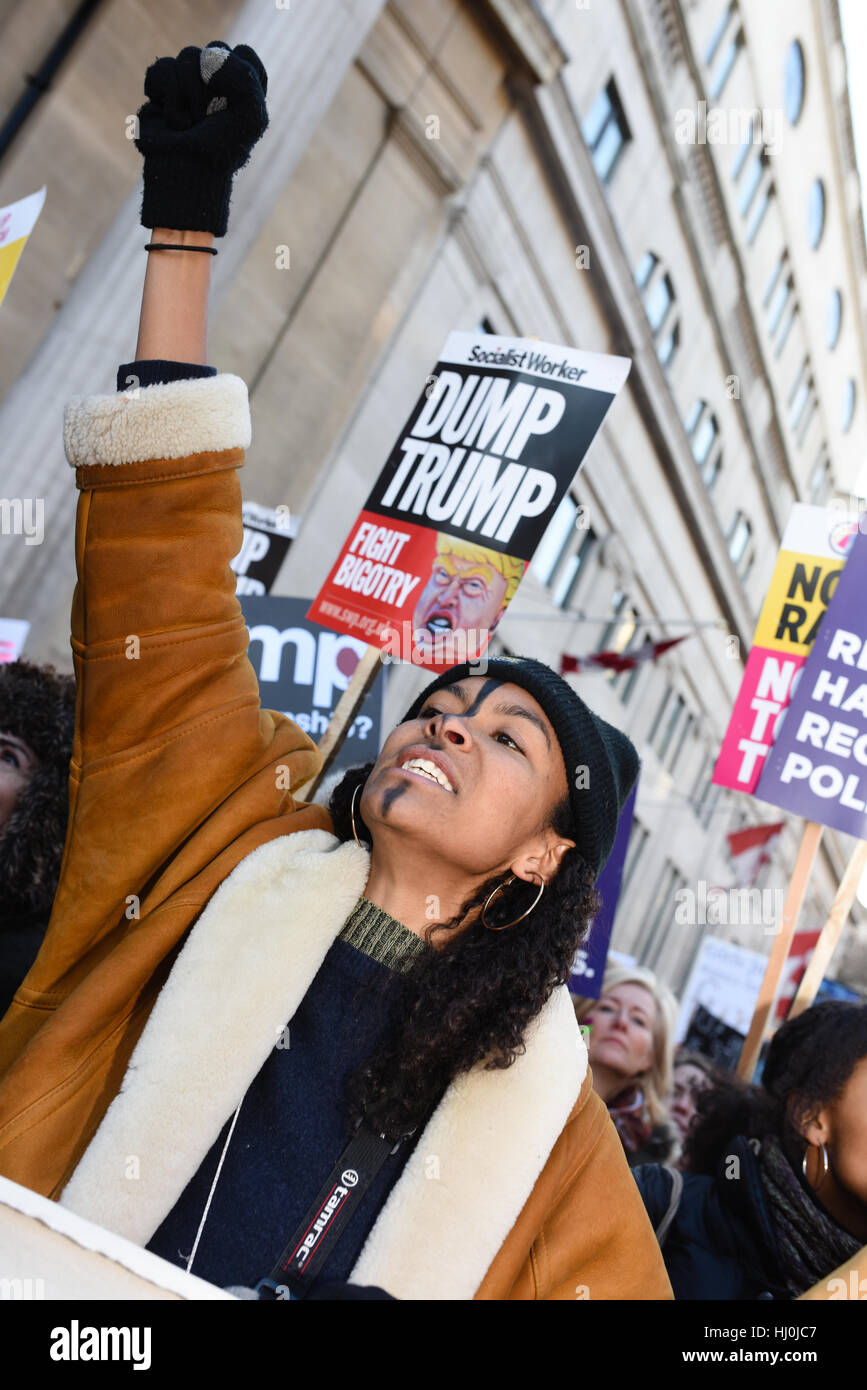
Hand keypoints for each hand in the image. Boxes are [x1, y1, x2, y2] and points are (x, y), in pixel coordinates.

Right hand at [135, 40, 268, 236]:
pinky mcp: (162, 91)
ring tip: (191, 121)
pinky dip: (167, 94)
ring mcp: (188, 85)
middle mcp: (217, 83)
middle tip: (211, 115)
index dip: (239, 75)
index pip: (245, 55)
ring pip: (187, 55)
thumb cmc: (223, 148)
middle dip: (213, 84)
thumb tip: (206, 59)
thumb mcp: (251, 115)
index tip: (235, 105)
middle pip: (215, 49)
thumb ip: (244, 74)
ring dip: (190, 93)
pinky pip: (162, 67)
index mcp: (244, 89)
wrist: (186, 172)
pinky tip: (172, 118)